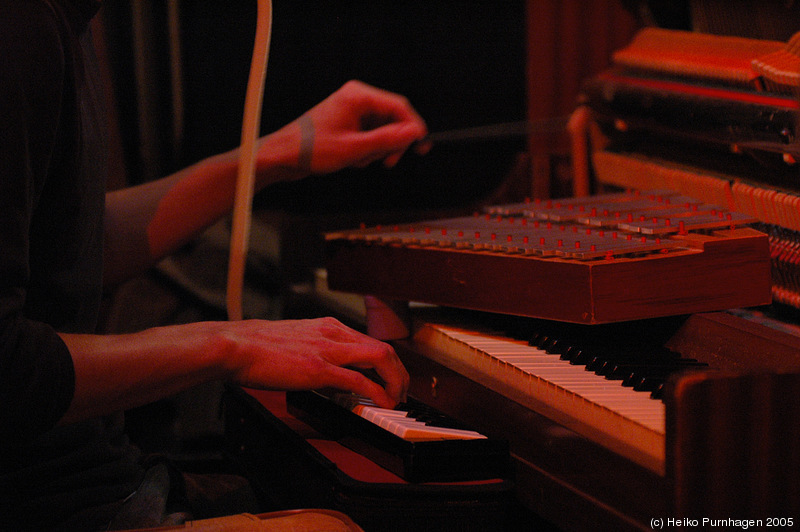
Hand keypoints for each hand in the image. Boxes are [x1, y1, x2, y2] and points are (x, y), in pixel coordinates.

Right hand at [221, 317, 408, 407]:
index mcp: (328, 326)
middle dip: (399, 372)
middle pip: (383, 348)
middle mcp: (333, 333)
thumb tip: (331, 375)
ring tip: (398, 398)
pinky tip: (383, 403)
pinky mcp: (319, 369)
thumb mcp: (296, 342)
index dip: (386, 362)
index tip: (390, 377)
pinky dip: (378, 392)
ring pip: (380, 358)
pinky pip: (359, 380)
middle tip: (401, 391)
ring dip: (396, 380)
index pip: (370, 341)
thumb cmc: (258, 347)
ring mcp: (328, 350)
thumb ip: (318, 353)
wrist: (236, 346)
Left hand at [294, 80, 428, 173]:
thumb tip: (414, 133)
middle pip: (392, 119)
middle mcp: (356, 99)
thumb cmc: (311, 149)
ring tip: (358, 160)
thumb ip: (387, 139)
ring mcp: (352, 111)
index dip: (413, 127)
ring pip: (383, 130)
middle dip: (391, 143)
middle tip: (387, 161)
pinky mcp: (349, 123)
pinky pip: (371, 135)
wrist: (285, 156)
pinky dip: (367, 150)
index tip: (421, 145)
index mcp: (358, 96)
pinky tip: (353, 159)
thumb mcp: (354, 148)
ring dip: (376, 150)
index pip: (399, 106)